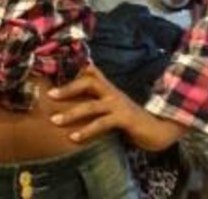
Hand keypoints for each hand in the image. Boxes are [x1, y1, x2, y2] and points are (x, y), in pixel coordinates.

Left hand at [47, 64, 186, 151]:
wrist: (158, 129)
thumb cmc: (130, 119)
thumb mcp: (111, 106)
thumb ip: (95, 101)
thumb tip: (73, 102)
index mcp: (107, 87)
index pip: (89, 72)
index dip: (73, 70)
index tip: (54, 73)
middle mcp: (111, 92)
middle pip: (87, 82)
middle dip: (67, 88)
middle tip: (49, 95)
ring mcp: (118, 104)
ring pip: (91, 105)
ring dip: (71, 113)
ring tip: (55, 120)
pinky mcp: (124, 118)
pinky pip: (102, 123)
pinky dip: (86, 130)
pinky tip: (74, 137)